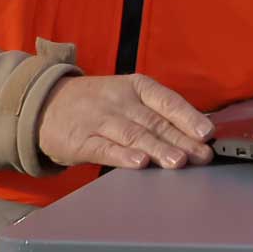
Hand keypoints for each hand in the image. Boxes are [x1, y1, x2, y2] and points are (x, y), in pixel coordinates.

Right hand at [38, 73, 215, 170]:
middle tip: (201, 155)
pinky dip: (122, 156)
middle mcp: (120, 101)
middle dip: (181, 140)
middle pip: (155, 122)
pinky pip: (104, 149)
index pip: (167, 101)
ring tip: (177, 161)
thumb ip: (158, 114)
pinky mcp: (80, 141)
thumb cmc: (98, 103)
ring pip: (133, 135)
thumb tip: (196, 134)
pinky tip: (138, 164)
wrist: (45, 104)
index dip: (189, 117)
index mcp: (137, 87)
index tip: (207, 132)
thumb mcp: (128, 97)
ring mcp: (99, 120)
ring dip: (157, 149)